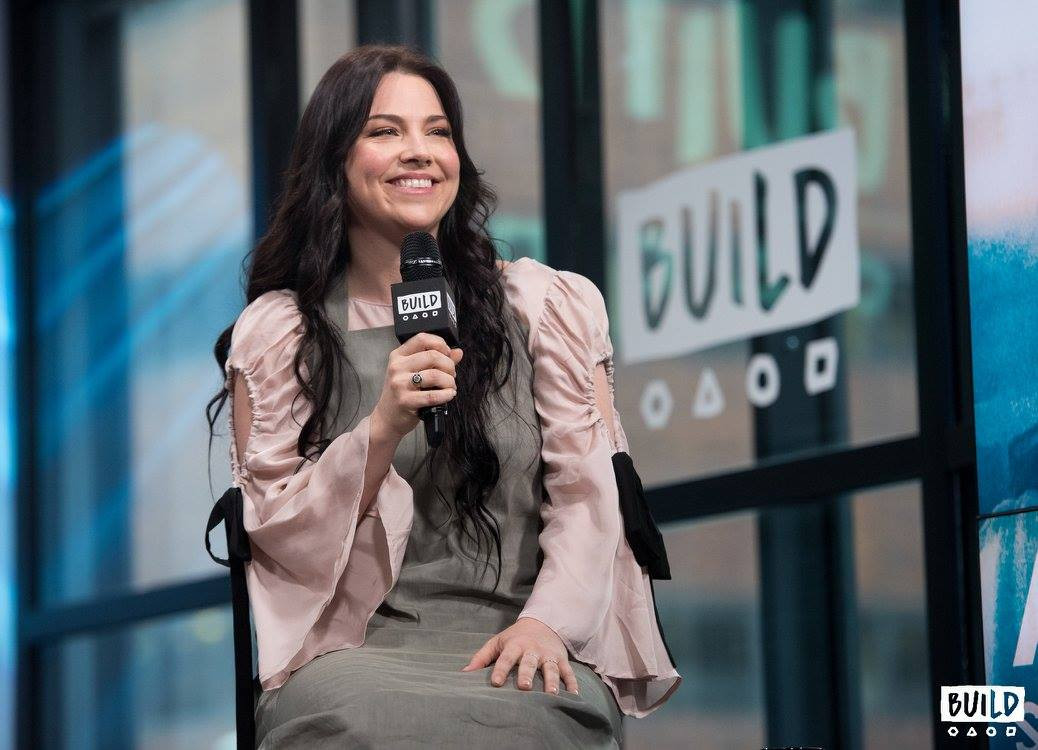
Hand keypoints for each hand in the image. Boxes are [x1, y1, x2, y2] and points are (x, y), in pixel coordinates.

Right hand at [372, 332, 462, 440]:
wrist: (387, 418)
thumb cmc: (402, 393)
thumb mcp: (414, 372)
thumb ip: (437, 361)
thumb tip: (458, 352)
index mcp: (399, 355)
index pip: (422, 338)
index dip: (440, 344)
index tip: (447, 354)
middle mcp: (397, 367)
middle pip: (432, 356)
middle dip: (449, 366)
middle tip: (451, 375)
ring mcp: (400, 383)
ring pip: (435, 375)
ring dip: (449, 381)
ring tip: (450, 387)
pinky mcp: (405, 400)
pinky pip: (432, 395)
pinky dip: (446, 394)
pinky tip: (449, 395)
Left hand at [460, 617, 578, 695]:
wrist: (542, 623)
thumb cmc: (514, 638)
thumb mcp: (497, 642)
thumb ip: (482, 657)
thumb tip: (464, 672)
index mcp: (515, 645)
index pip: (506, 658)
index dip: (500, 669)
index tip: (495, 682)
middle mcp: (533, 649)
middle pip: (530, 662)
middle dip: (527, 674)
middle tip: (525, 687)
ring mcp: (549, 655)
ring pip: (551, 668)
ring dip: (552, 680)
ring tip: (552, 694)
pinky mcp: (562, 659)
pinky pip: (568, 672)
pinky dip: (572, 683)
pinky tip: (573, 695)